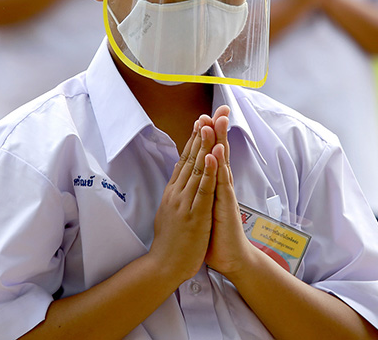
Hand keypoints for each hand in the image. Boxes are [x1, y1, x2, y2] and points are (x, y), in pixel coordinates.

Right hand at [150, 121, 217, 282]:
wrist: (164, 266)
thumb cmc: (170, 241)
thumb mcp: (168, 211)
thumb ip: (174, 192)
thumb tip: (176, 175)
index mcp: (172, 192)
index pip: (184, 160)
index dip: (193, 139)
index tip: (200, 120)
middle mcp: (177, 193)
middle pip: (190, 158)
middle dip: (201, 134)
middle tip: (209, 112)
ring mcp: (185, 203)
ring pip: (197, 169)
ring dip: (205, 146)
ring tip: (210, 125)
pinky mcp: (194, 215)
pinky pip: (204, 189)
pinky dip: (209, 172)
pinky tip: (213, 156)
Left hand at [200, 107, 254, 277]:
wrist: (230, 258)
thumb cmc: (216, 234)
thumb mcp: (205, 208)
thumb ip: (203, 192)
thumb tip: (196, 182)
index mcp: (213, 185)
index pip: (210, 155)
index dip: (208, 136)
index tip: (204, 116)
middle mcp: (221, 186)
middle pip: (219, 152)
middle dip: (218, 129)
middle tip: (219, 107)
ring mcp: (225, 194)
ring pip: (221, 162)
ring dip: (219, 141)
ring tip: (216, 120)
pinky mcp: (226, 206)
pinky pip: (221, 184)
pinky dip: (218, 167)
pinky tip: (217, 153)